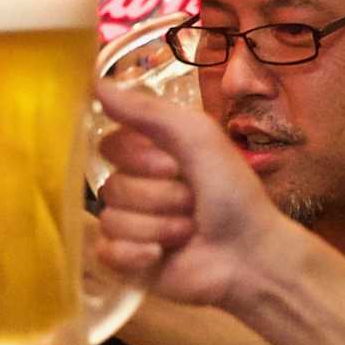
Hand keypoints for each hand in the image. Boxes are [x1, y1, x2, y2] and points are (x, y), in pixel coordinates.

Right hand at [92, 80, 289, 311]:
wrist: (250, 254)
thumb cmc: (233, 193)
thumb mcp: (197, 138)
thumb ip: (147, 111)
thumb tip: (94, 83)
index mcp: (150, 155)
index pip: (109, 146)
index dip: (138, 159)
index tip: (174, 166)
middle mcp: (136, 187)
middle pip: (111, 186)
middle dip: (158, 197)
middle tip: (192, 203)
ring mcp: (130, 225)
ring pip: (112, 220)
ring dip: (158, 226)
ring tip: (189, 231)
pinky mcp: (126, 261)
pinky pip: (105, 252)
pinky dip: (135, 254)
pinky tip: (160, 255)